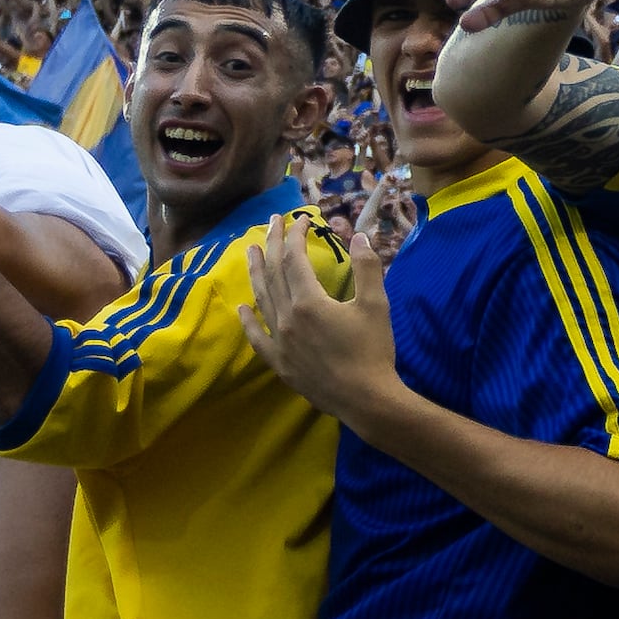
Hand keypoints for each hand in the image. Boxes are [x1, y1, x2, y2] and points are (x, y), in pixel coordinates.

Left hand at [242, 206, 401, 423]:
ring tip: (251, 251)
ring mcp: (280, 341)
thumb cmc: (373, 351)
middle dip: (273, 243)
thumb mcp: (376, 305)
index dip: (296, 235)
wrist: (366, 399)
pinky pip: (257, 338)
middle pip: (274, 273)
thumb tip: (360, 235)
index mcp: (309, 301)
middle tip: (271, 222)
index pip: (295, 259)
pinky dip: (248, 321)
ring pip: (262, 299)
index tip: (303, 219)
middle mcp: (287, 317)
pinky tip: (242, 307)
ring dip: (255, 272)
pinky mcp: (280, 362)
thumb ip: (367, 267)